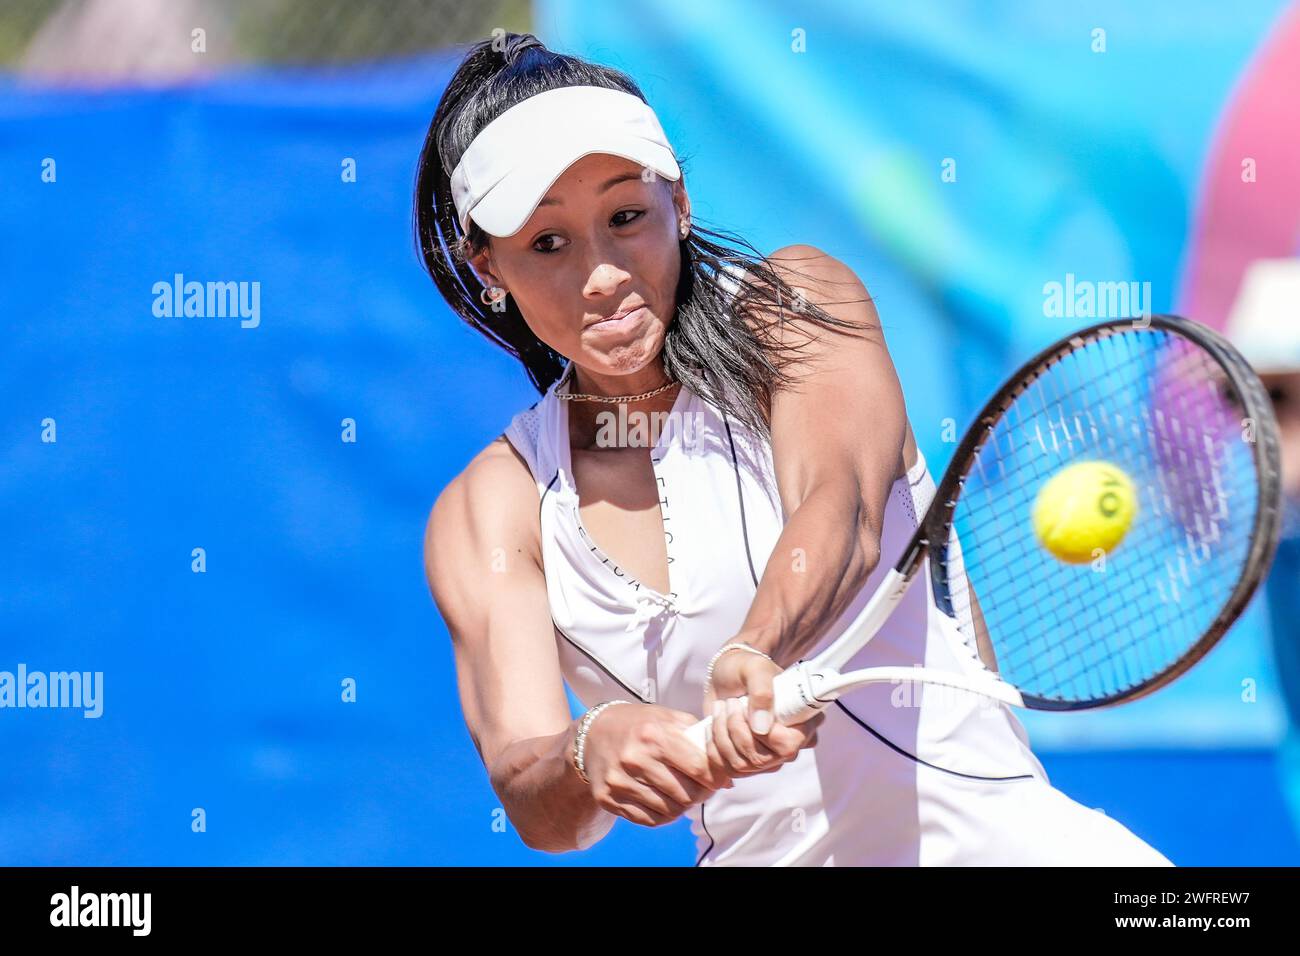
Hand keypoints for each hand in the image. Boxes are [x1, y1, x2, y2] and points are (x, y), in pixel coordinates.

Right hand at [577, 702, 735, 827]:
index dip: (714, 777)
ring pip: (669, 811)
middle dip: (700, 794)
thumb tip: (728, 776)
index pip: (698, 767)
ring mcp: (619, 781)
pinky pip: (648, 820)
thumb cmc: (639, 725)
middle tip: (702, 789)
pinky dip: (662, 815)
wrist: (592, 735)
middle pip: (686, 794)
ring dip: (682, 806)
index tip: (718, 779)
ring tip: (683, 794)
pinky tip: (663, 800)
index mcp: (653, 734)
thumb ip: (698, 739)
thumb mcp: (666, 717)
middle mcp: (634, 759)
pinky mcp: (608, 798)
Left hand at [701, 641, 824, 777]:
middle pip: (760, 759)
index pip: (788, 746)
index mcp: (803, 723)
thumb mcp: (756, 668)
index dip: (763, 733)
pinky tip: (714, 724)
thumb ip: (762, 692)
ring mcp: (766, 759)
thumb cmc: (747, 668)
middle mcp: (788, 747)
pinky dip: (712, 745)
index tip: (745, 706)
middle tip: (730, 702)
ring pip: (740, 765)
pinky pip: (725, 769)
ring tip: (722, 707)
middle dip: (736, 728)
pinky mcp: (745, 764)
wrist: (729, 675)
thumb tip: (761, 728)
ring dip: (721, 734)